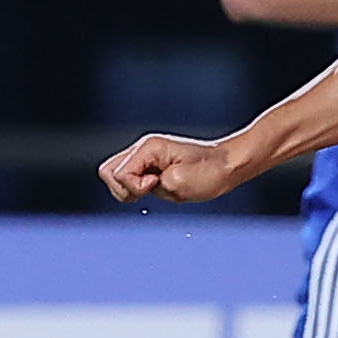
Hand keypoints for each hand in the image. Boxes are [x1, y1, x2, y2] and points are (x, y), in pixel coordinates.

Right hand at [100, 131, 242, 205]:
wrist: (229, 165)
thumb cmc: (210, 172)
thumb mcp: (179, 182)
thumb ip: (149, 184)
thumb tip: (140, 184)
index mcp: (149, 148)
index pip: (118, 173)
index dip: (134, 186)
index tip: (157, 183)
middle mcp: (143, 149)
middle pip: (107, 172)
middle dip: (123, 188)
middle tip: (150, 189)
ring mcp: (146, 157)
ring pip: (115, 177)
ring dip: (130, 190)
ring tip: (155, 189)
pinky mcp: (151, 166)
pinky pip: (130, 180)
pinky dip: (139, 189)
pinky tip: (159, 188)